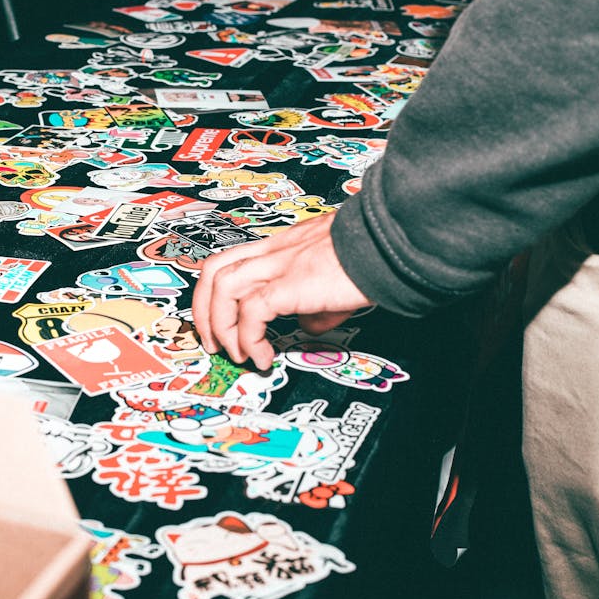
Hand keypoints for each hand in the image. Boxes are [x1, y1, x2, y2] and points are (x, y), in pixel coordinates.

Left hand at [191, 212, 371, 370]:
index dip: (215, 292)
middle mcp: (276, 251)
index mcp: (284, 247)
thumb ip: (317, 303)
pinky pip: (253, 311)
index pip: (232, 261)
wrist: (393, 242)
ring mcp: (281, 264)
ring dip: (221, 327)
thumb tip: (308, 324)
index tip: (219, 321)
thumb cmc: (374, 256)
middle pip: (215, 271)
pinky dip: (250, 338)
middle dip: (204, 310)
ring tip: (237, 355)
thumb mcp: (337, 280)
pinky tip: (264, 356)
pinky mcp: (292, 283)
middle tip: (213, 343)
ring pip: (224, 287)